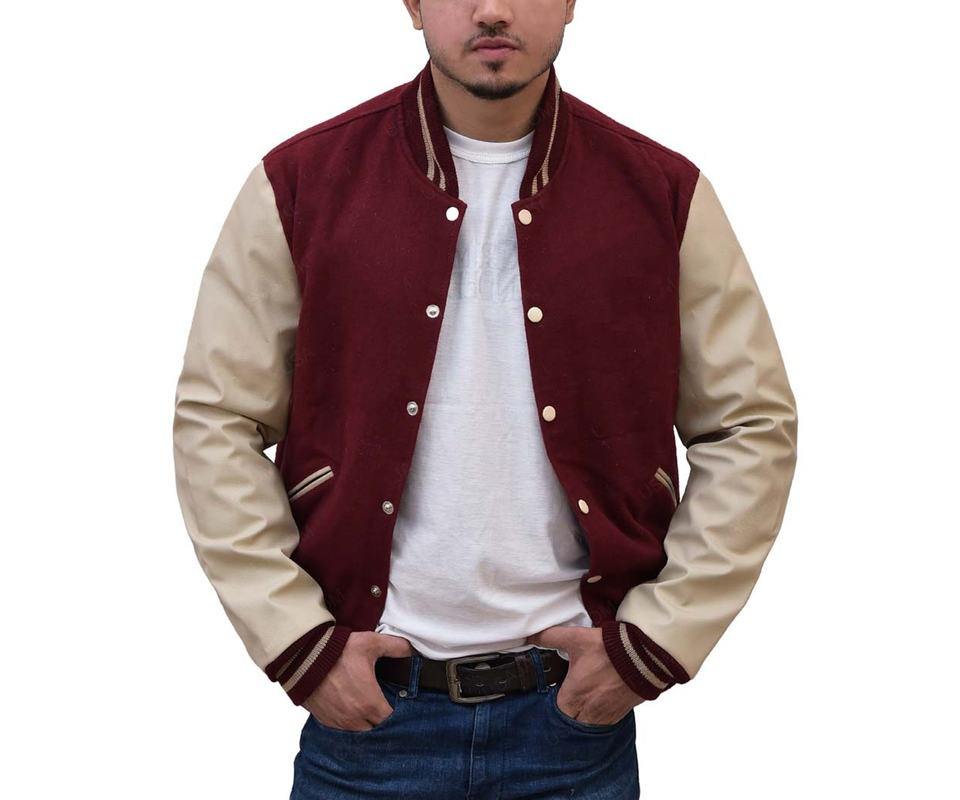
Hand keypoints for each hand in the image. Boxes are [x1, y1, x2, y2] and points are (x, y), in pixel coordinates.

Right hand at [302, 631, 412, 730]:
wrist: (303, 656)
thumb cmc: (338, 651)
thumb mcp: (371, 643)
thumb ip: (395, 646)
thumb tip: (411, 649)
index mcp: (370, 703)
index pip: (390, 721)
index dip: (397, 716)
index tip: (397, 705)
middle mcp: (355, 718)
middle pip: (375, 729)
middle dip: (380, 720)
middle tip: (383, 706)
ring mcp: (338, 721)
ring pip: (358, 731)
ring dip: (364, 722)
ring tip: (367, 708)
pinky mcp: (324, 720)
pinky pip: (342, 728)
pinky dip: (348, 722)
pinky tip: (350, 708)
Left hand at [526, 625, 643, 725]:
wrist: (645, 655)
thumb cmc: (609, 649)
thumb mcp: (575, 638)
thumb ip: (550, 637)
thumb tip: (530, 636)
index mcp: (574, 696)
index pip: (556, 713)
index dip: (554, 705)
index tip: (556, 693)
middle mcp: (589, 711)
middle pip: (572, 721)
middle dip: (569, 712)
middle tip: (569, 696)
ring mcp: (607, 714)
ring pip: (590, 724)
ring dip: (585, 716)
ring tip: (584, 700)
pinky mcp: (622, 712)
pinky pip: (607, 721)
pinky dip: (602, 715)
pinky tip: (601, 700)